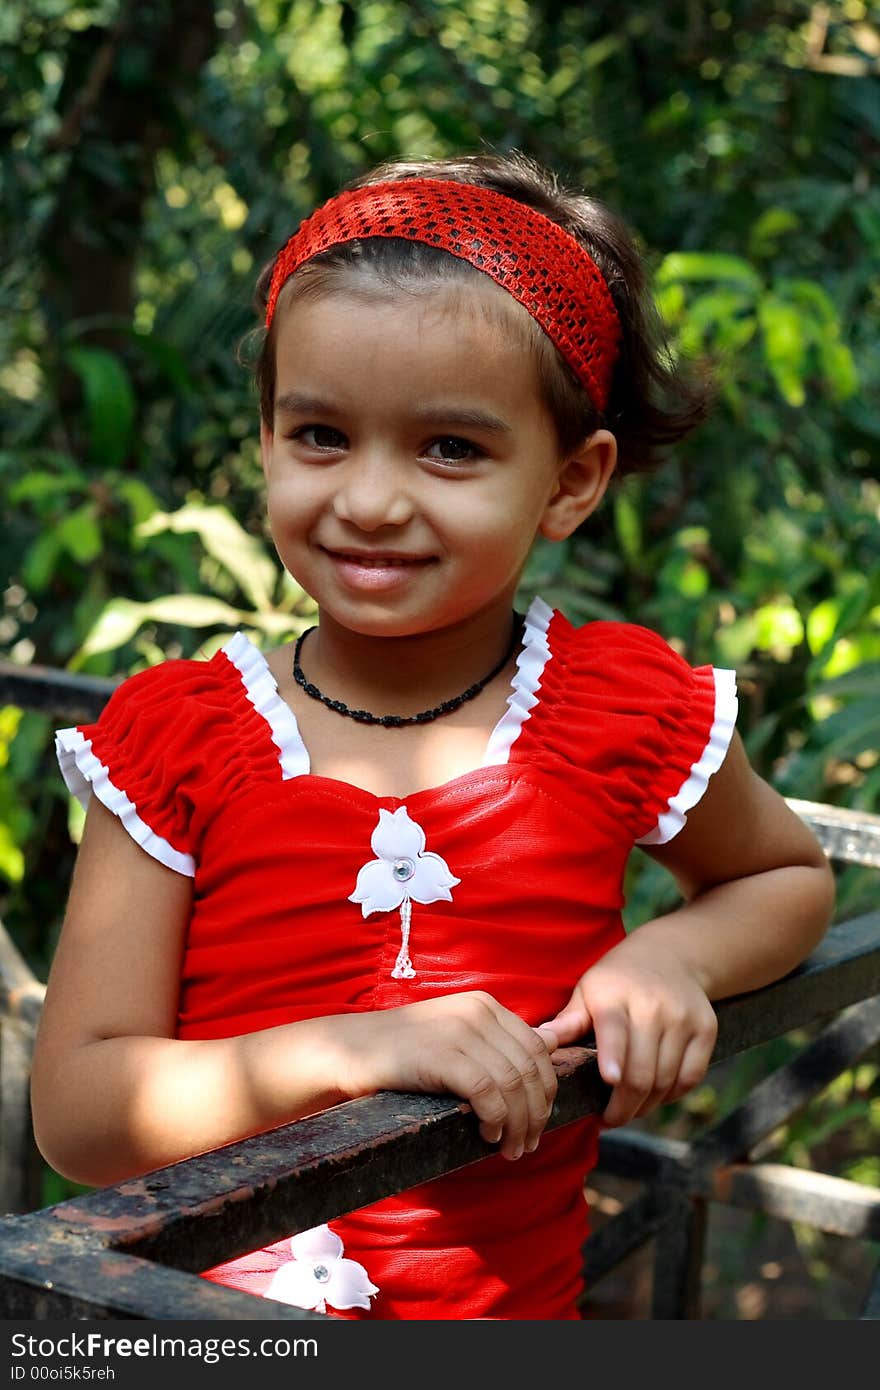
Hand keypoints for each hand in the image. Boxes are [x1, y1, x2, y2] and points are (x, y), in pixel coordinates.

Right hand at [339, 992, 557, 1160]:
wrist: (353, 1050)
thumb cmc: (405, 1051)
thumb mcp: (457, 1037)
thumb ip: (499, 1042)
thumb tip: (552, 1046)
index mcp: (486, 1005)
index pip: (537, 1048)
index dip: (546, 1090)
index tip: (539, 1122)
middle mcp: (478, 1011)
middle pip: (529, 1069)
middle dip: (536, 1113)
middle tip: (528, 1145)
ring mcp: (460, 1031)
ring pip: (512, 1085)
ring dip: (517, 1125)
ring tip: (510, 1149)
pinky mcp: (442, 1055)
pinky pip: (487, 1093)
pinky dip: (495, 1120)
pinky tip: (487, 1134)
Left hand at [537, 935, 717, 1127]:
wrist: (672, 954)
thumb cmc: (618, 979)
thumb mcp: (588, 990)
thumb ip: (568, 1021)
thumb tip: (538, 1042)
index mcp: (616, 996)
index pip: (615, 1030)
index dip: (614, 1058)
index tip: (608, 1081)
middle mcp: (653, 1006)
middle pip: (641, 1071)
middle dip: (623, 1107)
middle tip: (610, 1120)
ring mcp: (683, 1018)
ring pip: (666, 1080)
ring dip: (646, 1106)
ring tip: (629, 1110)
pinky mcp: (706, 1029)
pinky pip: (691, 1077)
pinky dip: (672, 1096)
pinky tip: (656, 1097)